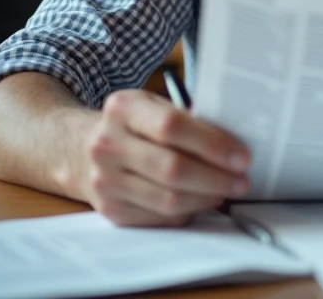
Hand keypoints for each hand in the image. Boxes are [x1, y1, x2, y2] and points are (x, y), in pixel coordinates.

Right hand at [77, 89, 251, 225]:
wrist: (80, 149)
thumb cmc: (133, 126)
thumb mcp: (153, 105)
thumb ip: (188, 119)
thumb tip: (235, 143)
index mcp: (123, 108)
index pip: (172, 126)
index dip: (212, 144)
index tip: (242, 157)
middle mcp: (107, 144)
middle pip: (172, 168)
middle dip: (216, 178)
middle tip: (242, 181)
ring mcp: (105, 180)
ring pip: (168, 199)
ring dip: (206, 199)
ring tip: (226, 192)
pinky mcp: (109, 209)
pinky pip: (159, 217)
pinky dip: (187, 212)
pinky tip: (201, 201)